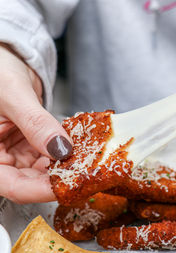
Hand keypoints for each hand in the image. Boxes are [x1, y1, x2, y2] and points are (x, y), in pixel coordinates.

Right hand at [0, 44, 71, 202]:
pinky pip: (50, 155)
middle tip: (86, 172)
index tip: (69, 185)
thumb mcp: (13, 95)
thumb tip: (61, 149)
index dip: (40, 190)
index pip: (11, 185)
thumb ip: (35, 123)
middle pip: (29, 182)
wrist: (4, 60)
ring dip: (66, 167)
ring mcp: (15, 153)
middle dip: (59, 179)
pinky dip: (66, 153)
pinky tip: (81, 149)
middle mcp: (0, 158)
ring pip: (43, 171)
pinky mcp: (30, 145)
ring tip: (88, 160)